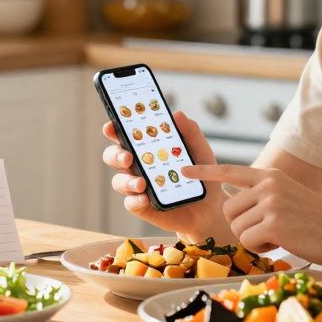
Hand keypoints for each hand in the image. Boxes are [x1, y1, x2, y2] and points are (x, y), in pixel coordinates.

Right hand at [100, 110, 231, 242]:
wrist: (211, 207)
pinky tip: (144, 198)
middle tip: (127, 157)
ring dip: (126, 181)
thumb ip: (190, 132)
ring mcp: (138, 186)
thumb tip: (177, 114)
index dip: (113, 129)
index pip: (125, 134)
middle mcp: (138, 165)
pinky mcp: (142, 206)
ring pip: (119, 181)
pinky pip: (131, 203)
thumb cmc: (202, 174)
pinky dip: (135, 200)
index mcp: (147, 147)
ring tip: (141, 183)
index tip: (110, 126)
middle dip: (115, 155)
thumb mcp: (200, 150)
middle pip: (114, 156)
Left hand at [182, 164, 321, 266]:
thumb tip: (235, 204)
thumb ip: (264, 196)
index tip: (183, 170)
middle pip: (229, 209)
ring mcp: (270, 202)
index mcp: (270, 176)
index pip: (230, 170)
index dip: (205, 172)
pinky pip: (248, 242)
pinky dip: (261, 249)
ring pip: (237, 228)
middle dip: (242, 226)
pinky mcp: (273, 223)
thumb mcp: (289, 196)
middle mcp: (267, 185)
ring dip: (254, 239)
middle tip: (270, 231)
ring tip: (281, 235)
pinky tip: (283, 243)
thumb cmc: (319, 221)